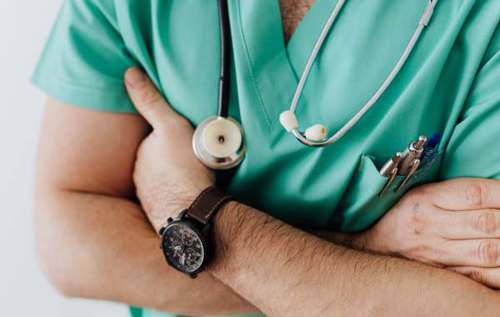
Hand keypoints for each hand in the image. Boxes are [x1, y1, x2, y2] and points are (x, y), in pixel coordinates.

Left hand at [125, 68, 214, 231]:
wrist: (193, 211)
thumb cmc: (185, 167)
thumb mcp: (171, 126)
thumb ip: (150, 101)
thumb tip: (129, 73)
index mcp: (141, 154)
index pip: (152, 141)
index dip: (169, 138)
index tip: (185, 141)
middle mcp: (140, 176)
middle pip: (156, 161)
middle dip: (170, 159)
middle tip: (193, 159)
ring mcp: (149, 196)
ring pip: (162, 181)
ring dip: (174, 178)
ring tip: (195, 178)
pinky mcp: (161, 213)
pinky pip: (169, 199)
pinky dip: (178, 195)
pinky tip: (191, 196)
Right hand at [327, 178, 499, 287]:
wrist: (370, 249)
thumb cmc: (401, 217)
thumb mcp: (420, 194)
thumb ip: (455, 193)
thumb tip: (496, 194)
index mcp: (425, 199)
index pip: (475, 193)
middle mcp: (431, 226)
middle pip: (487, 222)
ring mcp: (438, 254)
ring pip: (490, 251)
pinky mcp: (444, 276)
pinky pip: (482, 276)